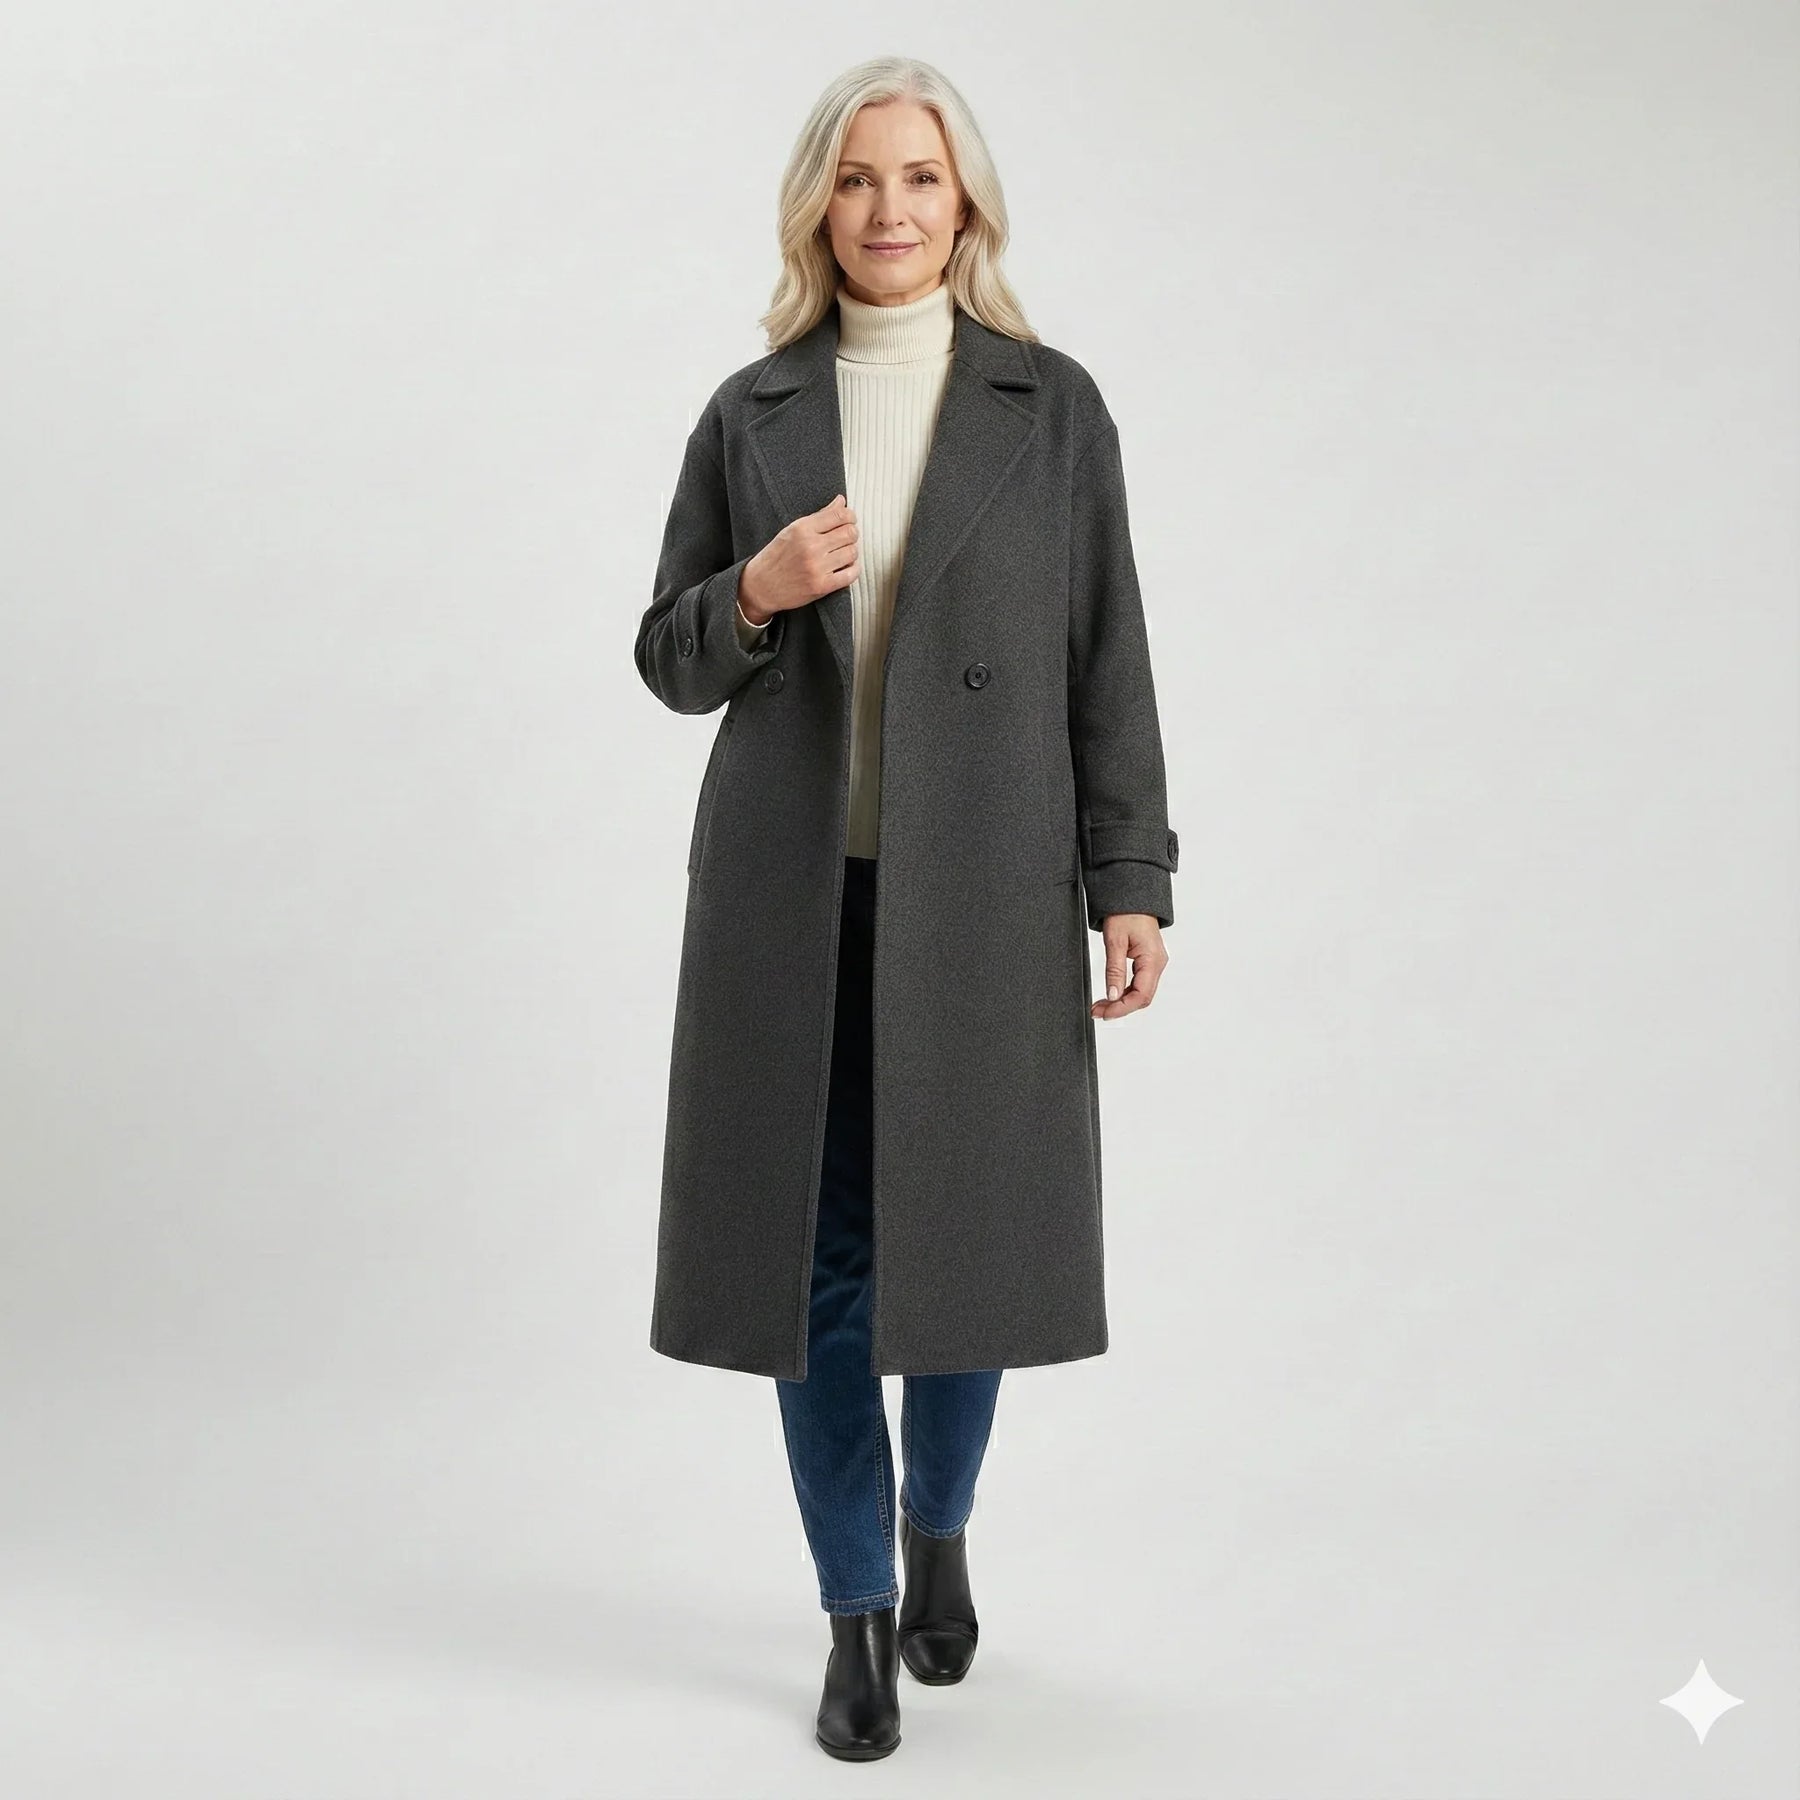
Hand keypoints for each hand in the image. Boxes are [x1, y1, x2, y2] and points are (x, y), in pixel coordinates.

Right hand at [739, 495, 859, 624]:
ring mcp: (816, 567)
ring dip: (851, 552)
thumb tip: (841, 501)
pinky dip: (853, 570)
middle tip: (846, 538)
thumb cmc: (775, 557)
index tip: (849, 520)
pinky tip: (845, 568)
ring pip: (852, 552)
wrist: (760, 587)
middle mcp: (810, 546)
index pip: (839, 514)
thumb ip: (819, 516)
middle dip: (852, 534)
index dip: (850, 516)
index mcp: (802, 528)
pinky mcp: (821, 586)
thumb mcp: (792, 530)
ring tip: (842, 554)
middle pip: (849, 533)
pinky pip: (851, 575)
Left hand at [1091, 914, 1166, 1019]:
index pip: (1141, 995)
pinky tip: (1111, 996)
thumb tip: (1112, 995)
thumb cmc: (1126, 912)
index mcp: (1153, 959)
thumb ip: (1115, 970)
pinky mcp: (1148, 962)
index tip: (1104, 1014)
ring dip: (1121, 1002)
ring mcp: (1154, 963)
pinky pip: (1139, 984)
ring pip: (1140, 993)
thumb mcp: (1115, 941)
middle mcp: (1157, 964)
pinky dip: (1125, 993)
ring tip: (1101, 1006)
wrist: (1133, 897)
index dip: (1122, 1008)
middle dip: (1120, 1008)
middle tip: (1097, 1012)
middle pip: (1142, 998)